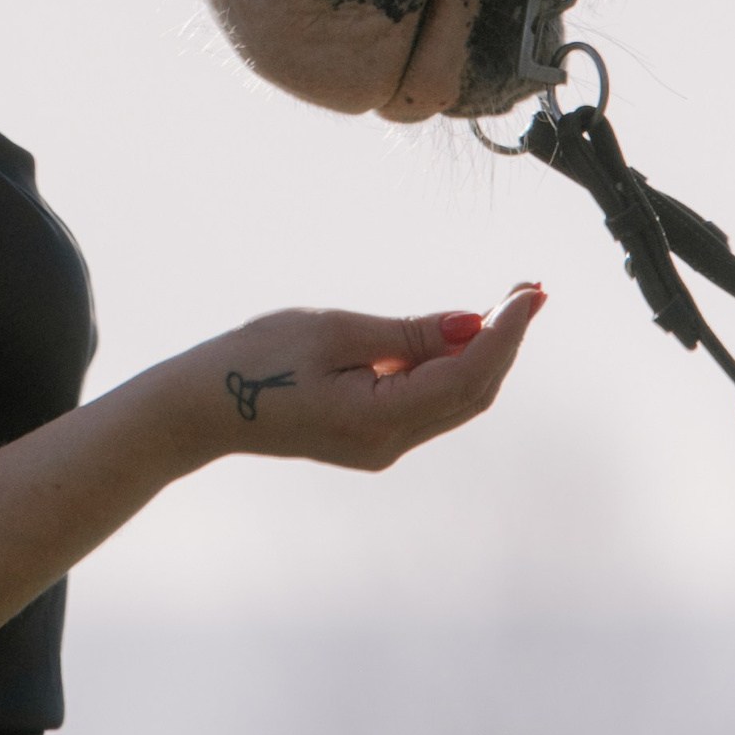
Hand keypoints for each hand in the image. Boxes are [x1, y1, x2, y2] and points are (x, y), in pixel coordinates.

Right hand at [186, 284, 545, 471]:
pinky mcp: (373, 436)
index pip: (468, 375)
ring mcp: (382, 446)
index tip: (530, 292)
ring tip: (510, 303)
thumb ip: (407, 333)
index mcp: (380, 421)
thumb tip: (471, 322)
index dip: (506, 332)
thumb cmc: (258, 359)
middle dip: (506, 340)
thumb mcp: (335, 332)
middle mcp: (390, 444)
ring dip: (486, 351)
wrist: (203, 407)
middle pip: (472, 393)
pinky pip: (430, 400)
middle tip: (532, 289)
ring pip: (456, 399)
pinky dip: (454, 364)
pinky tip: (464, 330)